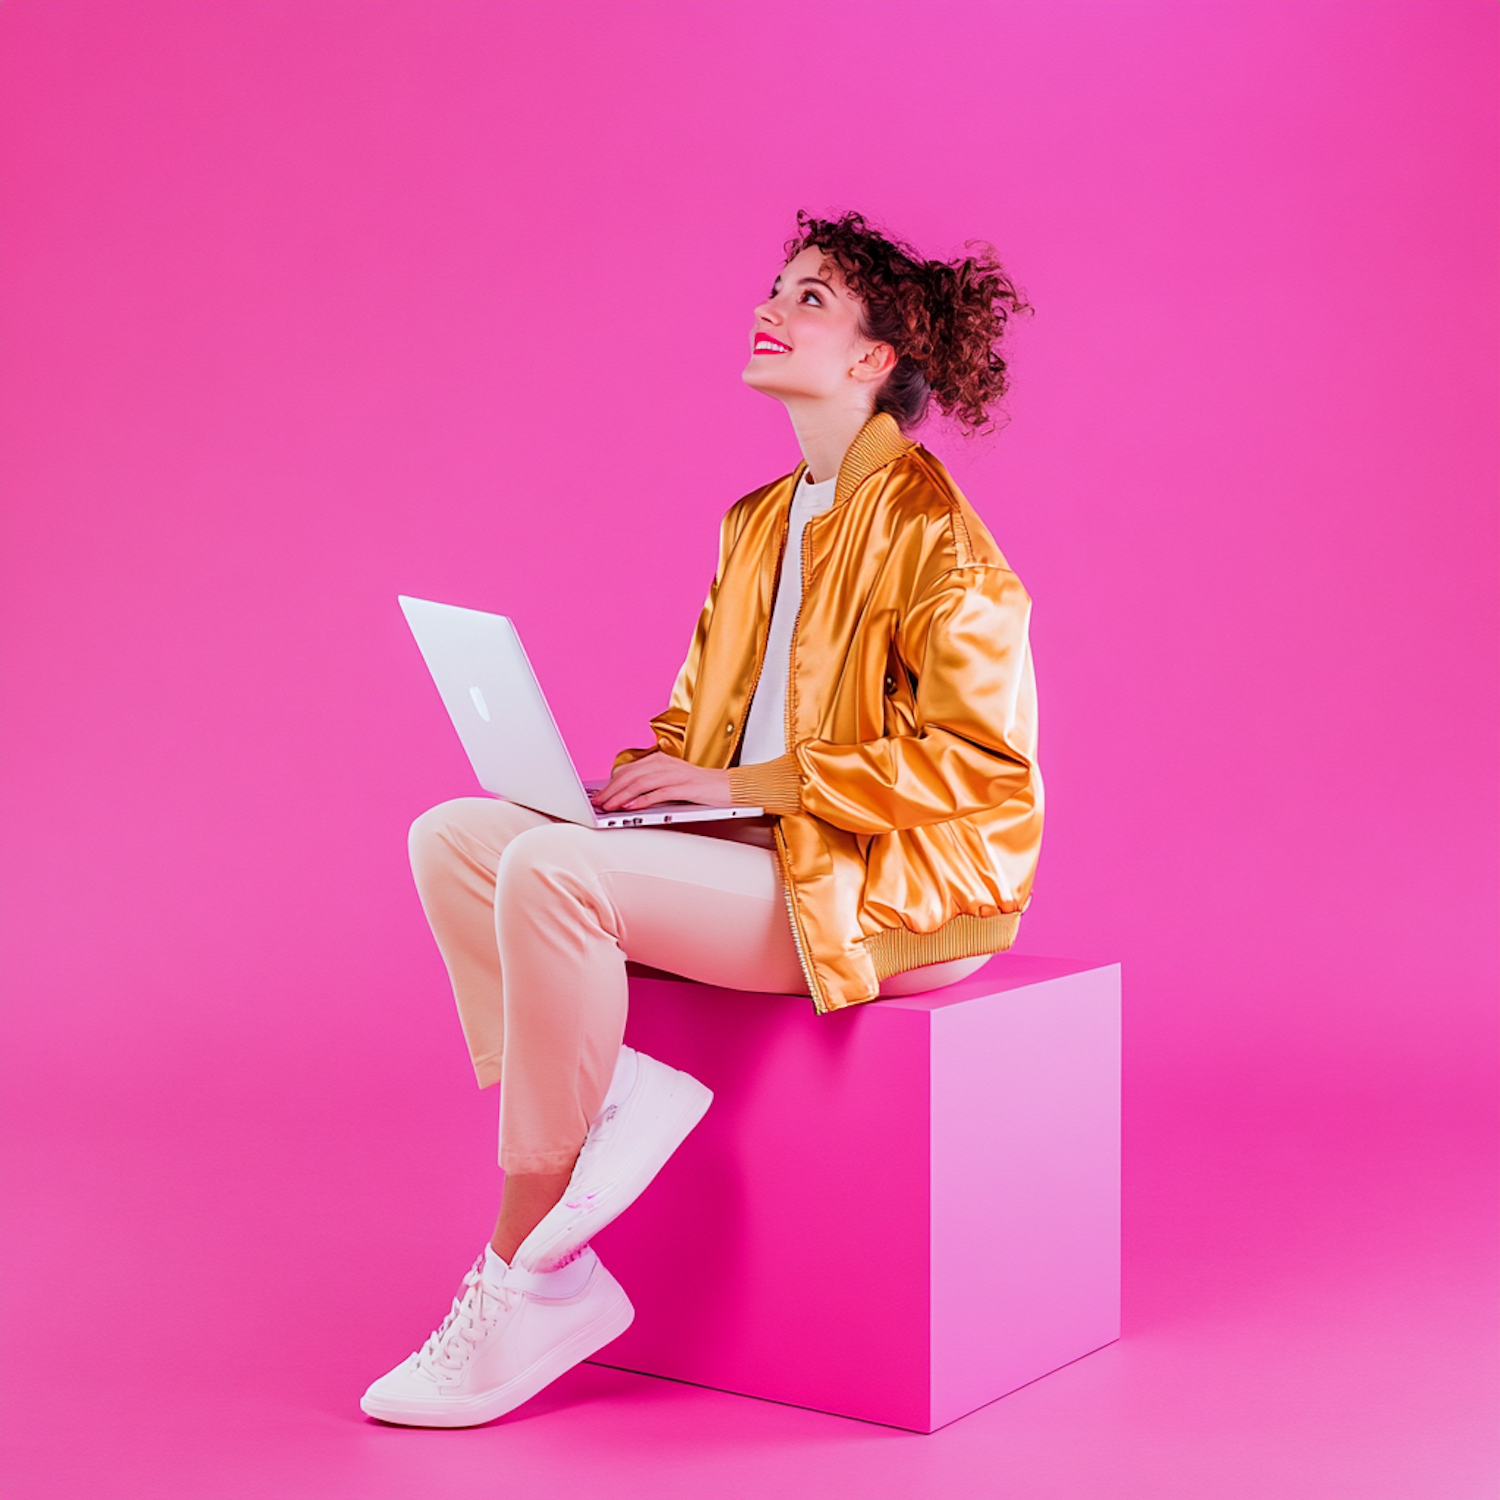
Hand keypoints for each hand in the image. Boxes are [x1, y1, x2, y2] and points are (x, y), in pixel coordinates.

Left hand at [595, 752, 732, 810]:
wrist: (729, 787)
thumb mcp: (671, 782)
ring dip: (622, 796)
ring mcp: (676, 774)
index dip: (610, 784)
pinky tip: (631, 807)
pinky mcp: (685, 786)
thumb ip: (651, 785)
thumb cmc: (700, 788)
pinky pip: (659, 793)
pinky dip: (643, 800)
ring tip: (610, 806)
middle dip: (612, 790)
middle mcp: (665, 764)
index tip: (597, 796)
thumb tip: (626, 797)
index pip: (628, 770)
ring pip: (641, 783)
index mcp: (660, 760)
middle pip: (631, 775)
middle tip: (598, 803)